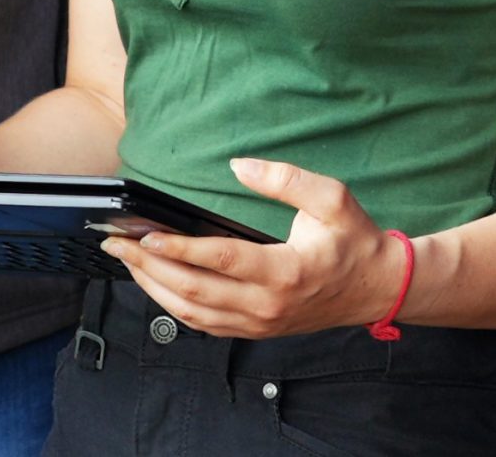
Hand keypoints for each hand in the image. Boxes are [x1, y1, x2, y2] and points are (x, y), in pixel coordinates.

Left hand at [99, 157, 401, 339]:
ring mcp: (260, 323)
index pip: (219, 260)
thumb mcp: (332, 198)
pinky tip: (156, 285)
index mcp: (284, 271)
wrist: (378, 288)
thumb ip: (286, 179)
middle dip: (149, 267)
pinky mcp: (257, 330)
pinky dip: (173, 306)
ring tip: (128, 261)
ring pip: (192, 314)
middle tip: (118, 243)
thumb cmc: (355, 241)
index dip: (178, 249)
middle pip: (194, 291)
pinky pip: (205, 324)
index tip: (145, 235)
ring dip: (154, 289)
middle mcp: (267, 305)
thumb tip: (240, 164)